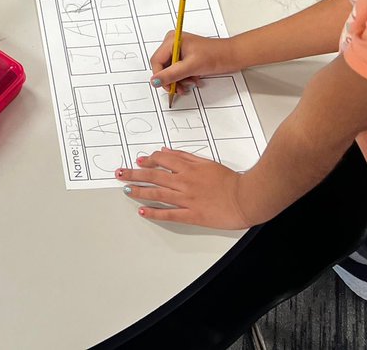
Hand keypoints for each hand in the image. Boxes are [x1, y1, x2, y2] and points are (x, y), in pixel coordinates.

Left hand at [116, 149, 252, 228]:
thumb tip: (166, 152)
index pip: (161, 162)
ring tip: (126, 189)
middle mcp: (184, 183)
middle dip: (134, 174)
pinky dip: (154, 212)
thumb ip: (185, 157)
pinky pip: (169, 214)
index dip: (147, 161)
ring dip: (139, 191)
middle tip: (120, 173)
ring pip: (157, 194)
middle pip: (153, 176)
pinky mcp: (192, 215)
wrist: (247, 198)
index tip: (138, 161)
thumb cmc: (231, 180)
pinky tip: (143, 211)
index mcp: (188, 168)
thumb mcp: (207, 163)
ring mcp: (186, 199)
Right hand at [150, 31, 238, 93]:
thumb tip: (155, 81)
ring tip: (191, 82)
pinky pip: (178, 70)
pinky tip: (193, 79)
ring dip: (180, 80)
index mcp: (171, 40)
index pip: (156, 61)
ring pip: (170, 70)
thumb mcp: (191, 66)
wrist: (232, 56)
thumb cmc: (216, 55)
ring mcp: (178, 50)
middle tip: (181, 87)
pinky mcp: (185, 56)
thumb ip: (171, 74)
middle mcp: (172, 43)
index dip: (160, 76)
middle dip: (172, 79)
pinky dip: (184, 77)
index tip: (168, 86)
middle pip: (163, 66)